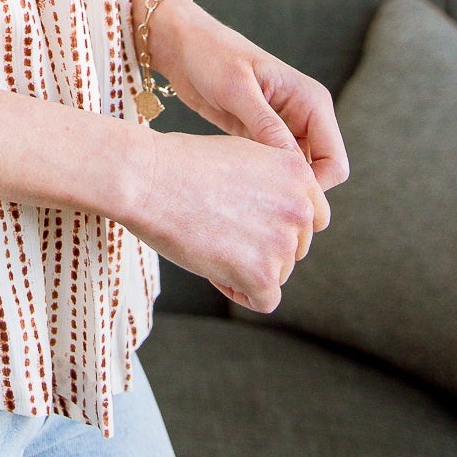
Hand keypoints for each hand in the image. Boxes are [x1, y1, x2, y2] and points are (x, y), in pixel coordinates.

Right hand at [124, 126, 329, 312]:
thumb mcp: (243, 155)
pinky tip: (212, 268)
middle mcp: (300, 207)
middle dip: (261, 247)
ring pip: (277, 273)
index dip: (278, 222)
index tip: (247, 219)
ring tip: (209, 242)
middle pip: (293, 248)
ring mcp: (282, 242)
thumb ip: (274, 184)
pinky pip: (263, 300)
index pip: (311, 217)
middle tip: (220, 231)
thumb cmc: (180, 163)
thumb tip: (281, 215)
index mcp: (298, 173)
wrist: (146, 178)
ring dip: (246, 268)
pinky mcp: (262, 274)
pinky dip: (238, 291)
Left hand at [146, 0, 349, 194]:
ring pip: (295, 175)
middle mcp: (305, 118)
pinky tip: (235, 182)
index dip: (314, 186)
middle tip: (257, 201)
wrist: (184, 47)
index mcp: (312, 102)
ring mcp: (285, 130)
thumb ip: (266, 125)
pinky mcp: (263, 138)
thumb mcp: (237, 89)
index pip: (334, 161)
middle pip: (319, 174)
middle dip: (294, 191)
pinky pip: (272, 170)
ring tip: (242, 192)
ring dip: (275, 187)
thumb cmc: (212, 55)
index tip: (276, 197)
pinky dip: (259, 179)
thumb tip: (292, 166)